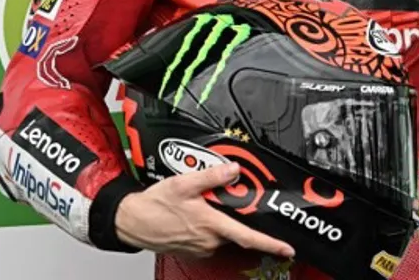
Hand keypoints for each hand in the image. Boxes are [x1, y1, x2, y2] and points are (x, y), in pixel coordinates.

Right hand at [115, 162, 294, 260]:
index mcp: (211, 224)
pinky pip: (210, 236)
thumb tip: (233, 170)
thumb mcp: (184, 183)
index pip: (248, 237)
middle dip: (234, 214)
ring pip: (222, 231)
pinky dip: (209, 224)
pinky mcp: (194, 249)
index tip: (287, 248)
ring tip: (199, 204)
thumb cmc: (154, 205)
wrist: (131, 221)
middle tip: (217, 200)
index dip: (270, 243)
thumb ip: (211, 176)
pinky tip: (194, 214)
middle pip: (236, 228)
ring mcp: (201, 247)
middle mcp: (209, 240)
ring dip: (219, 218)